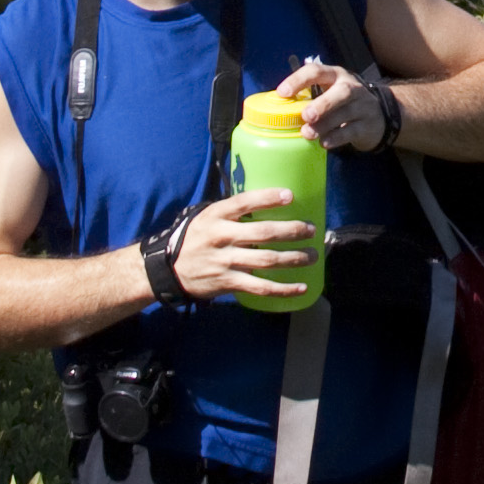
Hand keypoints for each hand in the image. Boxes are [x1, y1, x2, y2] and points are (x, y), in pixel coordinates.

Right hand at [170, 182, 313, 302]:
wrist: (170, 269)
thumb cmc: (196, 238)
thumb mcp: (207, 217)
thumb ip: (232, 211)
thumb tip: (266, 199)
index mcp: (217, 215)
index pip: (244, 202)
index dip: (268, 198)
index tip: (290, 195)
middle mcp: (222, 237)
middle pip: (263, 233)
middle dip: (292, 230)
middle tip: (311, 229)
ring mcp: (226, 261)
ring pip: (267, 260)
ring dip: (295, 258)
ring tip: (313, 256)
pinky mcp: (229, 282)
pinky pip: (261, 287)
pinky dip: (284, 289)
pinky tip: (302, 287)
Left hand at [273, 54, 392, 152]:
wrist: (379, 116)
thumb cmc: (343, 103)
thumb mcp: (329, 93)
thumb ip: (309, 98)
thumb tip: (278, 110)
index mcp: (335, 76)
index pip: (317, 71)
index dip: (299, 80)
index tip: (282, 93)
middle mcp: (351, 87)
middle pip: (341, 92)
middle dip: (322, 103)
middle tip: (305, 115)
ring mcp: (363, 106)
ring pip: (346, 112)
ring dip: (325, 124)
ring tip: (308, 134)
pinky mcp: (368, 125)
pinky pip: (352, 130)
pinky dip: (337, 137)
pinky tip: (324, 143)